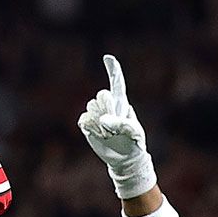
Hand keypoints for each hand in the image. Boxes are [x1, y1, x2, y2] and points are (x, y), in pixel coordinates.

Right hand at [77, 54, 156, 198]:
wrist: (123, 159)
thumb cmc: (133, 143)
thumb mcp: (134, 132)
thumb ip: (121, 123)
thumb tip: (103, 120)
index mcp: (121, 102)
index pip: (117, 83)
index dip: (113, 69)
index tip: (107, 57)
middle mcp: (107, 105)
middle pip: (102, 95)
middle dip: (107, 109)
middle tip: (115, 127)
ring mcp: (96, 114)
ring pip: (91, 107)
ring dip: (100, 123)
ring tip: (109, 134)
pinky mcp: (87, 124)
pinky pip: (83, 120)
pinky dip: (91, 129)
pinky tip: (99, 135)